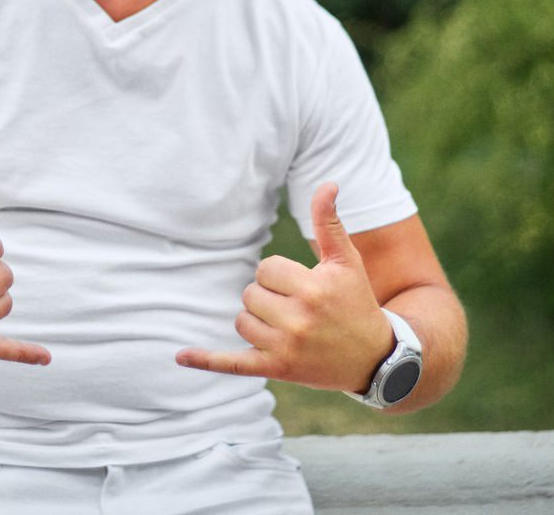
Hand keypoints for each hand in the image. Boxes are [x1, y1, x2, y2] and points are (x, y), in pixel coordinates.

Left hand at [175, 183, 391, 391]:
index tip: (302, 285)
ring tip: (288, 326)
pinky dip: (206, 360)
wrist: (372, 358)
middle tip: (298, 307)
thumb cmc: (355, 301)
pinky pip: (232, 364)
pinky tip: (181, 355)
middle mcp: (298, 320)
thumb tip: (327, 184)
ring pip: (242, 320)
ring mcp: (286, 348)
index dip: (280, 274)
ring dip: (257, 319)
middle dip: (269, 296)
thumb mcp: (346, 261)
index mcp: (313, 289)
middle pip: (251, 293)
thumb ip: (329, 223)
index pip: (266, 269)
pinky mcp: (277, 369)